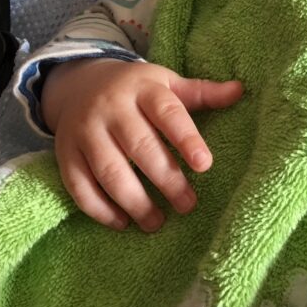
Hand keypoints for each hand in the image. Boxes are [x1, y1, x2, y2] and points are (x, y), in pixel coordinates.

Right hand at [41, 57, 242, 231]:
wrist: (80, 84)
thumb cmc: (137, 90)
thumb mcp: (167, 84)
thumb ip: (201, 93)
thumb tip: (240, 91)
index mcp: (143, 89)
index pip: (168, 113)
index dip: (187, 139)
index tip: (205, 165)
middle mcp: (112, 108)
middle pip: (140, 146)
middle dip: (166, 179)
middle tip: (188, 204)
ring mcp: (86, 131)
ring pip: (109, 170)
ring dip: (134, 201)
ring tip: (157, 222)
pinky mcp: (66, 153)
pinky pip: (79, 185)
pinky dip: (100, 209)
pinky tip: (123, 222)